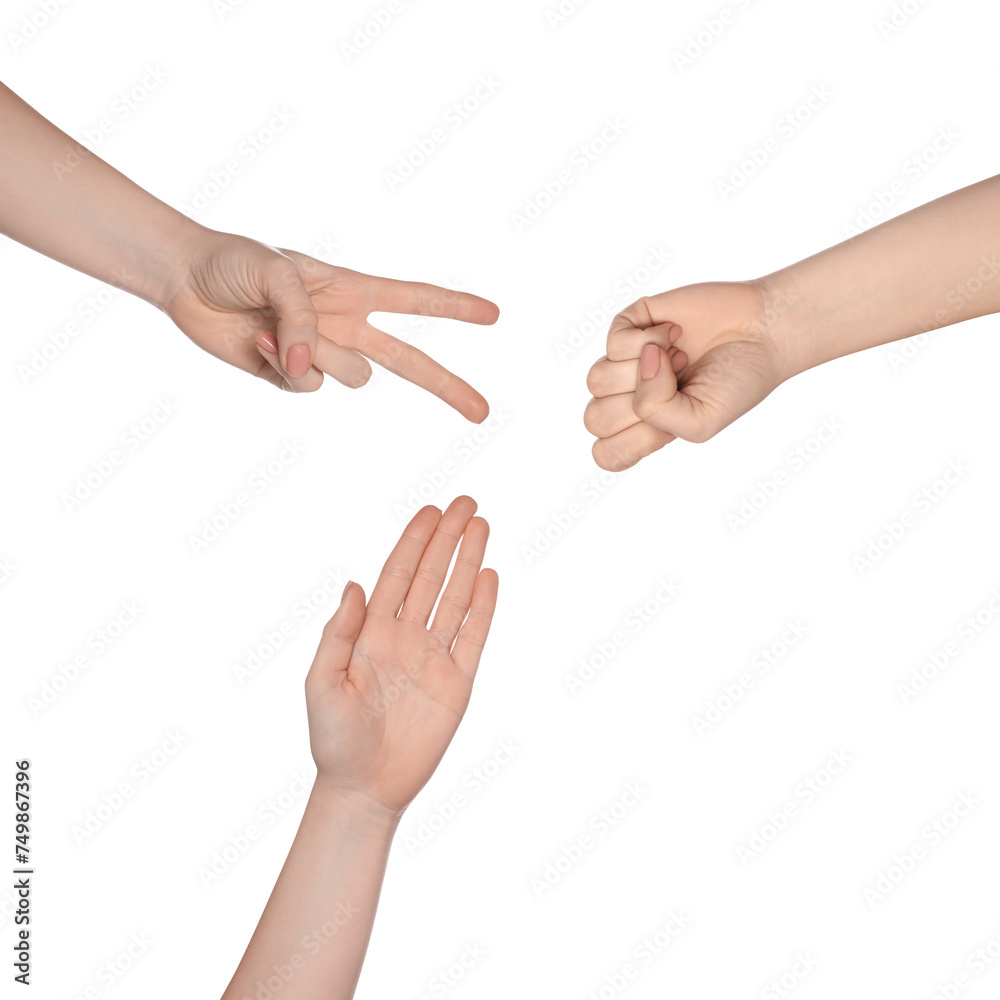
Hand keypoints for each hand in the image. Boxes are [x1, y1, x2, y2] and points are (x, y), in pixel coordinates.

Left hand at [164, 229, 499, 419]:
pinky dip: (283, 367)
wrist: (183, 281)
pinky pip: (307, 388)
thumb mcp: (276, 274)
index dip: (454, 307)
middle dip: (447, 385)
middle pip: (410, 362)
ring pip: (350, 378)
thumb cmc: (233, 261)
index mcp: (352, 290)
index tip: (493, 315)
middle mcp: (345, 326)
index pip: (414, 299)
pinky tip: (259, 343)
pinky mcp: (290, 376)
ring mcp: (320, 354)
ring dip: (317, 357)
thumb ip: (303, 321)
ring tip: (274, 329)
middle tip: (482, 413)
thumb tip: (313, 369)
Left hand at [304, 497, 497, 815]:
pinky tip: (489, 577)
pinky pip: (473, 638)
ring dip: (468, 562)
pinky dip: (482, 608)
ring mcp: (433, 658)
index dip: (414, 541)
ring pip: (455, 599)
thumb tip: (354, 584)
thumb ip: (338, 633)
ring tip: (482, 526)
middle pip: (431, 577)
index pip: (397, 575)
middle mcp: (404, 637)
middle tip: (466, 503)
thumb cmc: (333, 739)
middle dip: (447, 539)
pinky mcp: (457, 683)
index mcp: (371, 633)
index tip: (431, 511)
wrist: (362, 789)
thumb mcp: (321, 683)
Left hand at [584, 280, 789, 469]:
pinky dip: (651, 339)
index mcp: (643, 428)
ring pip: (597, 380)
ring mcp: (625, 361)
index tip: (664, 429)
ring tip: (678, 361)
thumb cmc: (735, 382)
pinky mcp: (630, 324)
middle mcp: (628, 396)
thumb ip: (658, 412)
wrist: (762, 331)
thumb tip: (643, 360)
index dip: (629, 444)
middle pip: (595, 418)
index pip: (605, 452)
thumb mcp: (701, 422)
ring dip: (644, 371)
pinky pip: (615, 342)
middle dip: (640, 405)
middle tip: (678, 388)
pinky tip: (674, 334)